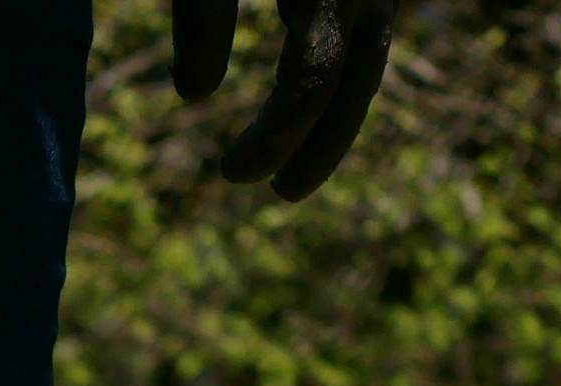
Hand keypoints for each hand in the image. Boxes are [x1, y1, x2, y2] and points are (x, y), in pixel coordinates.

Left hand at [172, 0, 395, 200]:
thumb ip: (201, 15)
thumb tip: (192, 92)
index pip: (312, 85)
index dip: (272, 140)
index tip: (228, 172)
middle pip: (357, 89)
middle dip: (321, 151)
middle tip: (281, 192)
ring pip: (367, 69)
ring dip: (332, 124)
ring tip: (288, 166)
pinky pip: (361, 43)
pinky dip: (335, 84)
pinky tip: (294, 110)